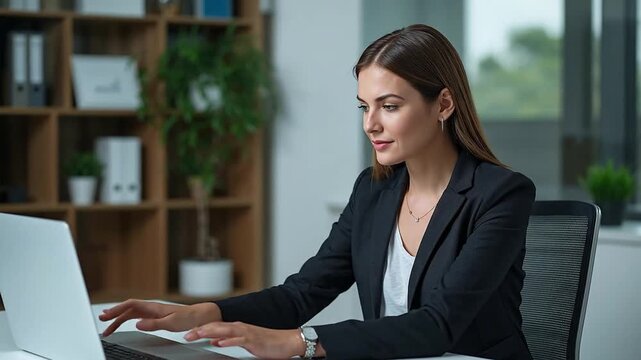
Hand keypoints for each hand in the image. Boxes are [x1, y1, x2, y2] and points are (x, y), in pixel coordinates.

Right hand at [99, 299, 221, 336]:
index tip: (106, 315)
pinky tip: (123, 324)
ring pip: (131, 313)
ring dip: (119, 319)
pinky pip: (138, 317)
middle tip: (101, 321)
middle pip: (128, 309)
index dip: (117, 309)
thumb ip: (154, 323)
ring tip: (107, 327)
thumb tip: (137, 323)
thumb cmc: (188, 318)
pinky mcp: (156, 317)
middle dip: (114, 314)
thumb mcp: (171, 322)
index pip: (131, 305)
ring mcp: (153, 312)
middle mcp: (152, 308)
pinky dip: (128, 320)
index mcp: (154, 307)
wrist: (201, 316)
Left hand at [183, 321, 307, 358]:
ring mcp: (247, 333)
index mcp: (237, 328)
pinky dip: (228, 341)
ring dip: (211, 332)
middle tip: (186, 334)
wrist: (286, 341)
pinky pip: (239, 340)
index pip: (215, 327)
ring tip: (198, 334)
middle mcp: (240, 328)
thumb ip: (229, 340)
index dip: (200, 329)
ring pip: (225, 331)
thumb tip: (214, 341)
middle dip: (200, 330)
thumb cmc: (267, 343)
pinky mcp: (254, 341)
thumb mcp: (244, 342)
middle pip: (216, 327)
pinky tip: (220, 342)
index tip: (187, 333)